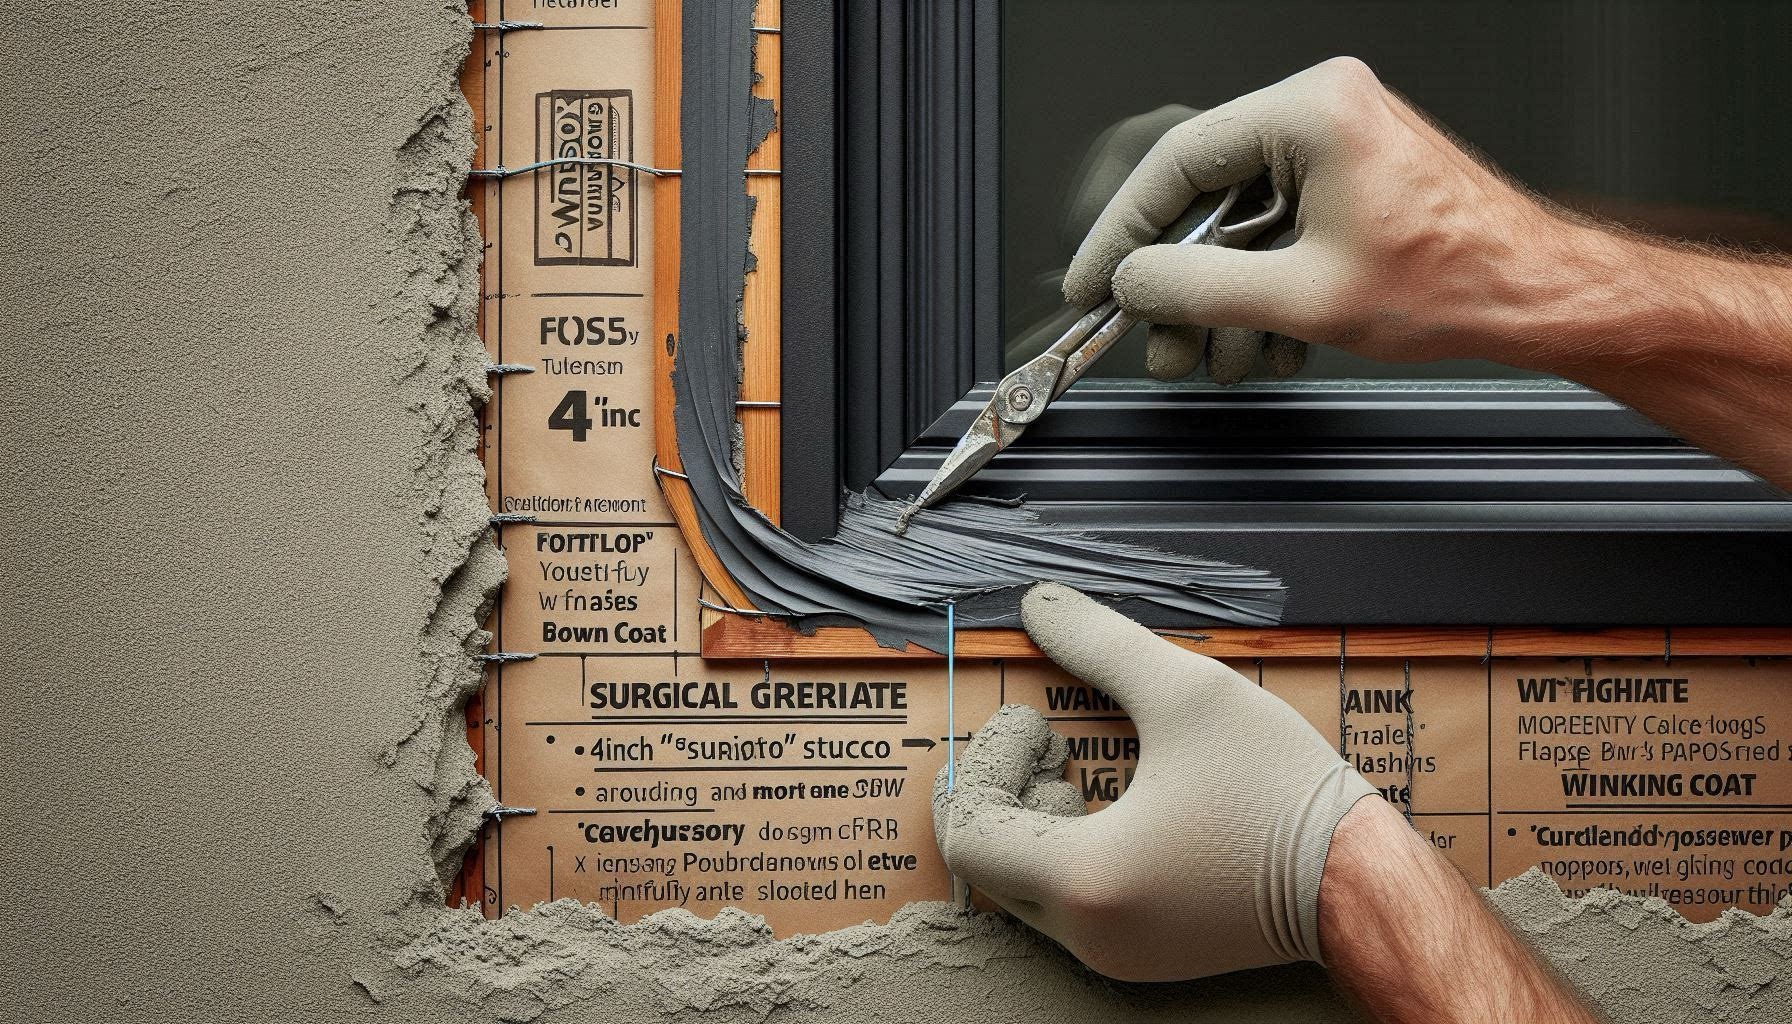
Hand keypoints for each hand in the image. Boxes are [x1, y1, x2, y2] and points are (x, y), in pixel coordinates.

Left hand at [932, 582, 1375, 981]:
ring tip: (1085, 772)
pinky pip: (1071, 909)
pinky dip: (1069, 854)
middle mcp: (1090, 936)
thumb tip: (1039, 605)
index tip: (1038, 723)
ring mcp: (1117, 956)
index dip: (986, 768)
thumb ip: (1099, 643)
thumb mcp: (1187, 691)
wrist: (1360, 880)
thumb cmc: (1279, 791)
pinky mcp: (1144, 958)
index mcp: (1086, 881)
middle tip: (1055, 743)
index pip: (968, 836)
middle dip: (1006, 792)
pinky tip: (1121, 809)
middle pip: (988, 866)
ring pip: (1025, 889)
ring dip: (1034, 822)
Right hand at [1063, 57, 1560, 371]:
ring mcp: (1339, 148)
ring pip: (1242, 229)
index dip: (1122, 232)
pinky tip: (1274, 344)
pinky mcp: (1351, 184)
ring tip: (1224, 359)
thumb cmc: (1458, 281)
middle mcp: (1323, 114)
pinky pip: (1279, 235)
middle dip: (1183, 289)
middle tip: (1158, 342)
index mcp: (1312, 112)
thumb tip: (1131, 281)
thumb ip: (1197, 288)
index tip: (1094, 282)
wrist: (1539, 299)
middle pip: (1208, 201)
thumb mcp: (1301, 296)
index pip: (1177, 164)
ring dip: (1227, 305)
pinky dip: (1266, 293)